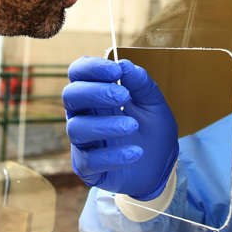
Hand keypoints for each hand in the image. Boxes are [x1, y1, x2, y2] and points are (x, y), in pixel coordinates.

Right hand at [63, 56, 178, 199]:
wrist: (161, 166)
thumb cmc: (153, 129)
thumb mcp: (154, 104)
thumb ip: (141, 84)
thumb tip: (124, 64)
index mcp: (96, 94)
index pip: (79, 73)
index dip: (91, 68)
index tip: (116, 72)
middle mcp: (84, 115)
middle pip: (70, 95)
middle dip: (95, 92)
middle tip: (123, 96)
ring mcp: (83, 141)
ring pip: (76, 128)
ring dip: (105, 124)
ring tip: (133, 126)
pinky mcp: (87, 167)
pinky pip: (89, 159)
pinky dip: (113, 155)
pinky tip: (135, 153)